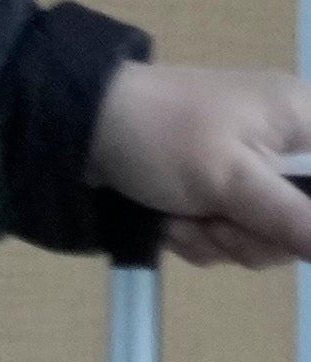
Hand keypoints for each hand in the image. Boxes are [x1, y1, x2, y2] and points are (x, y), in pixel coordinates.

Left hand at [87, 61, 310, 266]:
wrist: (73, 131)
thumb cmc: (159, 136)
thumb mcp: (232, 179)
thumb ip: (298, 219)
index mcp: (307, 123)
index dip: (309, 218)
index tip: (273, 221)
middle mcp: (287, 147)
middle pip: (307, 222)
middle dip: (254, 234)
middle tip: (213, 218)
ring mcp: (251, 173)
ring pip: (266, 238)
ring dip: (217, 239)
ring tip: (180, 215)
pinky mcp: (218, 195)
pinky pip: (230, 238)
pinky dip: (196, 237)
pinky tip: (168, 221)